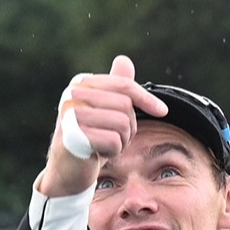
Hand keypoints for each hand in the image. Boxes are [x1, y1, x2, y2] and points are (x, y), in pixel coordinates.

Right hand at [38, 56, 165, 199]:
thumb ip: (115, 86)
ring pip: (122, 123)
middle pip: (125, 105)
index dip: (146, 99)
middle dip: (129, 126)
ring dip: (122, 140)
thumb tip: (124, 60)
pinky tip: (99, 153)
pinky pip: (113, 141)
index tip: (163, 111)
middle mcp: (73, 94)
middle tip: (115, 137)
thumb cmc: (89, 137)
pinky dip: (113, 151)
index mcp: (81, 83)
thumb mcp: (104, 110)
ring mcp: (71, 115)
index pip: (124, 86)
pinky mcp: (74, 137)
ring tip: (106, 145)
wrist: (67, 169)